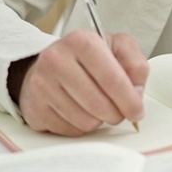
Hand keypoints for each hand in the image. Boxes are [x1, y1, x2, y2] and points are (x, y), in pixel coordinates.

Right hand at [15, 30, 148, 136]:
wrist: (49, 65)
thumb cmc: (86, 58)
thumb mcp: (117, 47)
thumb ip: (135, 64)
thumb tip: (137, 93)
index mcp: (81, 41)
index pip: (113, 79)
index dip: (130, 101)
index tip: (137, 111)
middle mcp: (57, 59)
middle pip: (100, 104)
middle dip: (116, 114)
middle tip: (119, 111)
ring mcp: (42, 84)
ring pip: (85, 121)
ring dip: (98, 121)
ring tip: (96, 106)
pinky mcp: (34, 108)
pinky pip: (70, 131)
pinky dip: (81, 127)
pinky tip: (79, 111)